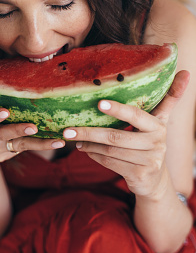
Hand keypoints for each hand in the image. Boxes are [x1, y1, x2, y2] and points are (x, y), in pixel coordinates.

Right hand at [0, 68, 64, 161]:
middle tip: (34, 126)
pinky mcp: (10, 154)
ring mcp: (0, 148)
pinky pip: (27, 147)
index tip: (5, 111)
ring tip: (58, 141)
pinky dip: (43, 145)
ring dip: (41, 144)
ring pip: (22, 145)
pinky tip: (59, 141)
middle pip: (5, 135)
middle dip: (19, 131)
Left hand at [63, 70, 189, 197]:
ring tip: (73, 138)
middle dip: (89, 132)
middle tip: (68, 129)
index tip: (99, 103)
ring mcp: (149, 160)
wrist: (155, 180)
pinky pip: (110, 162)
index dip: (118, 110)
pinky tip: (85, 150)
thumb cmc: (149, 142)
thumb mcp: (159, 121)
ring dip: (88, 144)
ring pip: (110, 150)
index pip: (135, 115)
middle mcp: (157, 142)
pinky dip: (94, 155)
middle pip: (115, 135)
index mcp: (159, 125)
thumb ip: (170, 98)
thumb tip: (187, 72)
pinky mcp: (139, 175)